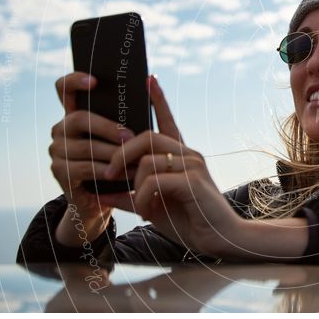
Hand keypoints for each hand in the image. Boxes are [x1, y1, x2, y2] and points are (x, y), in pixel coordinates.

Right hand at [49, 73, 138, 246]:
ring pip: (84, 146)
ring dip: (112, 154)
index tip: (95, 81)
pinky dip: (106, 171)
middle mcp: (61, 128)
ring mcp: (57, 149)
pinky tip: (122, 175)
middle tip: (130, 136)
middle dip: (107, 127)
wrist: (110, 196)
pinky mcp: (59, 171)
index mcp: (76, 113)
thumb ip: (133, 111)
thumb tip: (151, 80)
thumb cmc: (124, 159)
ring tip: (135, 160)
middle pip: (78, 118)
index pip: (64, 88)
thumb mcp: (129, 135)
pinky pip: (83, 168)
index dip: (74, 81)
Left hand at [102, 76, 243, 256]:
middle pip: (146, 137)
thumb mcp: (151, 206)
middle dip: (121, 154)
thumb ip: (127, 195)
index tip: (149, 78)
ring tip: (139, 206)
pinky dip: (143, 198)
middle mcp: (188, 155)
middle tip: (110, 175)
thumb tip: (98, 190)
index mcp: (181, 157)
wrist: (220, 239)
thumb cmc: (188, 222)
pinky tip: (148, 212)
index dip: (158, 100)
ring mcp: (193, 165)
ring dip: (134, 185)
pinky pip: (154, 181)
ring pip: (147, 159)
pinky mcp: (193, 181)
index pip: (168, 121)